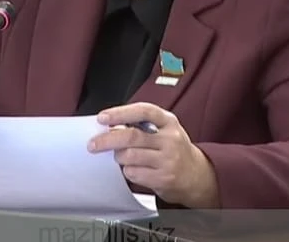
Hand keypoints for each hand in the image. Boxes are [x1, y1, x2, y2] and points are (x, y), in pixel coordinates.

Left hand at [88, 102, 219, 207]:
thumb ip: (142, 125)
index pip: (143, 111)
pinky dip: (128, 171)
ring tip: (121, 157)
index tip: (102, 118)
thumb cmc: (173, 149)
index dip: (121, 113)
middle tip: (93, 144)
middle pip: (132, 137)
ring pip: (129, 156)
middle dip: (107, 140)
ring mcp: (168, 160)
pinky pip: (133, 173)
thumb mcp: (165, 129)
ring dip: (118, 157)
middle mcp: (170, 139)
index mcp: (169, 121)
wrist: (196, 175)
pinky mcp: (164, 178)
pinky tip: (135, 169)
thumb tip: (109, 125)